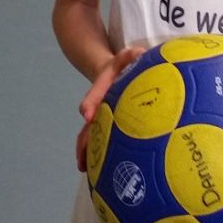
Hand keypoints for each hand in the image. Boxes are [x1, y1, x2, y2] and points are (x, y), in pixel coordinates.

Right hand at [76, 46, 144, 171]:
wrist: (119, 67)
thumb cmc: (130, 61)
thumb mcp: (132, 54)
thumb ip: (136, 54)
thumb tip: (141, 54)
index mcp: (106, 81)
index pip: (97, 90)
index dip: (91, 101)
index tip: (86, 114)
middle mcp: (101, 99)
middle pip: (90, 119)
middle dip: (84, 138)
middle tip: (81, 157)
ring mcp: (103, 112)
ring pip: (91, 132)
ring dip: (86, 149)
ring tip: (84, 167)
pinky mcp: (109, 122)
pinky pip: (101, 137)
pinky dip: (97, 150)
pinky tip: (99, 168)